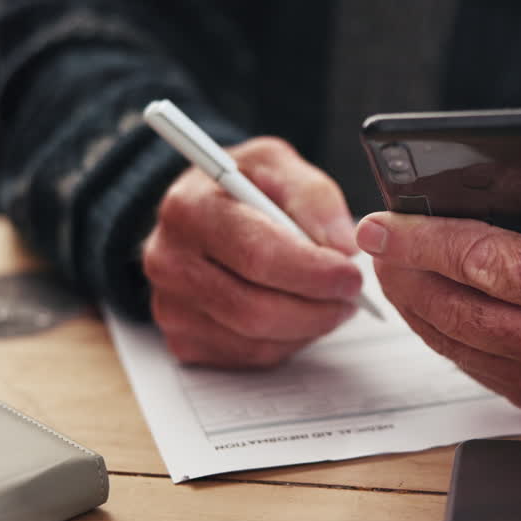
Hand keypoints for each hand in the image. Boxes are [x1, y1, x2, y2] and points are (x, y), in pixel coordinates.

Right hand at [142, 137, 361, 366]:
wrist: (202, 210)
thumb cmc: (243, 186)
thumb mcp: (279, 165)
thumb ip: (314, 197)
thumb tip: (342, 246)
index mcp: (190, 208)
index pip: (256, 255)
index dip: (311, 271)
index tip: (350, 274)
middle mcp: (169, 261)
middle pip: (254, 308)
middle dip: (316, 308)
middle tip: (351, 296)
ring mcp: (170, 306)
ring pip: (255, 340)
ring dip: (307, 327)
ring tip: (332, 301)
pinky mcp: (182, 339)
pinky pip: (248, 355)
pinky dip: (286, 341)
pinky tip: (299, 314)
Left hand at [357, 136, 520, 406]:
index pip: (481, 262)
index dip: (423, 241)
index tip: (380, 225)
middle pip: (452, 305)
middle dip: (403, 270)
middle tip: (375, 241)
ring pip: (450, 338)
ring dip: (411, 301)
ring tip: (389, 264)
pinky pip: (465, 361)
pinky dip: (435, 328)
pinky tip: (421, 297)